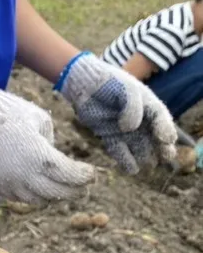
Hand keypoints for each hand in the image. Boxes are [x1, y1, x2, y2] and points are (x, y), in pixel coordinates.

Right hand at [0, 79, 94, 203]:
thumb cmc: (11, 113)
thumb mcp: (41, 120)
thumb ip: (51, 142)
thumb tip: (53, 157)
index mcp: (42, 157)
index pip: (71, 176)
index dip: (84, 177)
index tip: (92, 174)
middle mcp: (27, 176)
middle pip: (57, 193)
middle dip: (74, 190)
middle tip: (82, 187)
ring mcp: (10, 184)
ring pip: (38, 200)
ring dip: (52, 195)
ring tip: (60, 189)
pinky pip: (19, 197)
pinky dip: (32, 195)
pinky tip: (37, 187)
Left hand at [57, 52, 176, 173]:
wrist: (85, 84)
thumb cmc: (108, 82)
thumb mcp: (125, 89)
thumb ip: (131, 107)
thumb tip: (130, 129)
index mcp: (148, 104)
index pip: (161, 119)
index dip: (166, 129)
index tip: (167, 139)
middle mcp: (139, 119)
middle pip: (154, 137)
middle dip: (162, 149)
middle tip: (166, 157)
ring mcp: (125, 130)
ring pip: (139, 147)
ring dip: (145, 156)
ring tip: (149, 164)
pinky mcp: (110, 137)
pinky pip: (120, 152)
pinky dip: (126, 161)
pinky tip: (132, 169)